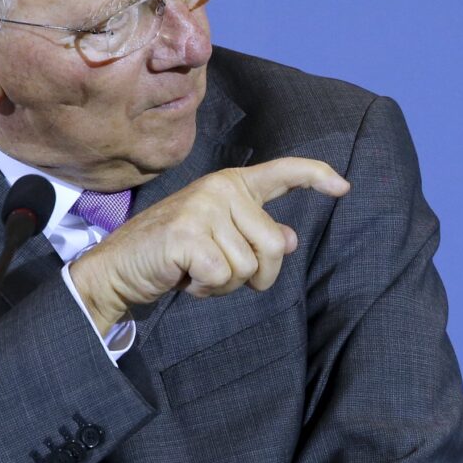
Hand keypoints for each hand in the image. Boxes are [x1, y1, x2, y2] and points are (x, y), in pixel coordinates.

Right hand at [69, 157, 351, 333]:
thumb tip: (290, 238)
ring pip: (249, 267)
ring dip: (226, 284)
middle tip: (218, 271)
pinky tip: (184, 278)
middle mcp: (220, 189)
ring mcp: (202, 209)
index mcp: (232, 185)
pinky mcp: (187, 235)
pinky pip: (224, 277)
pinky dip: (207, 289)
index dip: (318, 176)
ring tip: (195, 271)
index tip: (344, 187)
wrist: (117, 269)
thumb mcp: (222, 241)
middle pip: (275, 247)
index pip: (284, 172)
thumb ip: (257, 235)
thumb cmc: (175, 256)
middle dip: (256, 274)